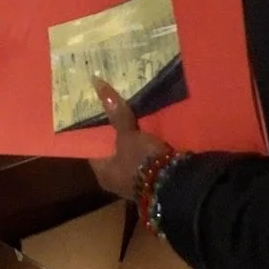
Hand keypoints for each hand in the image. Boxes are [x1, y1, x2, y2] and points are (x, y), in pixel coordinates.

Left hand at [86, 77, 170, 200]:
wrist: (175, 184)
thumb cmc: (141, 161)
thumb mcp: (128, 136)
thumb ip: (116, 114)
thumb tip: (97, 83)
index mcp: (103, 172)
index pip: (93, 147)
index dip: (94, 129)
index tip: (96, 110)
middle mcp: (115, 178)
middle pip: (112, 149)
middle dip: (116, 131)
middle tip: (115, 108)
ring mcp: (135, 180)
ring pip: (129, 152)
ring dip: (132, 138)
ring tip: (133, 115)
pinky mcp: (152, 177)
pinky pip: (144, 156)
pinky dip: (145, 145)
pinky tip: (148, 129)